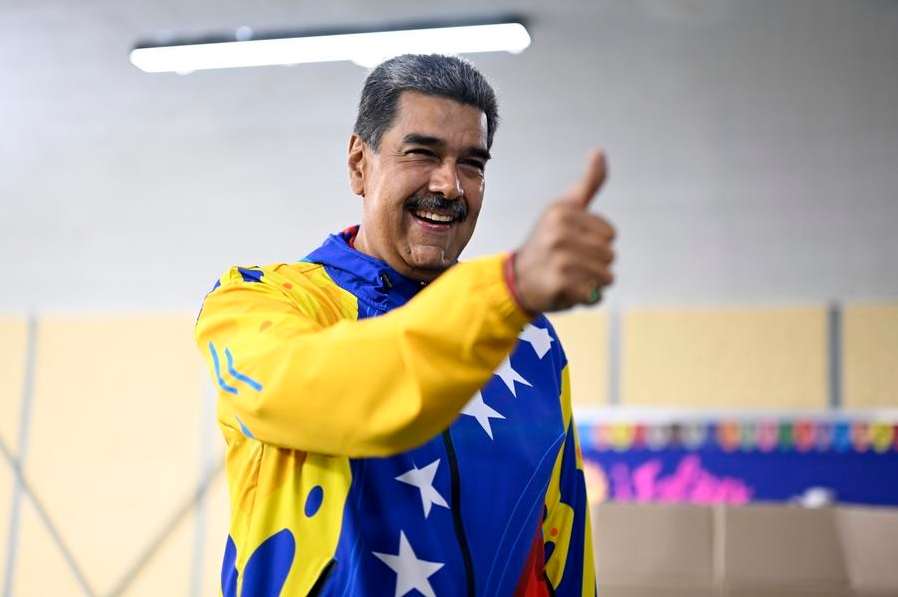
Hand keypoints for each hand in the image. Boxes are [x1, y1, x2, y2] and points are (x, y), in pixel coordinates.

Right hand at [513, 150, 615, 312]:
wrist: (516, 280)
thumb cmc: (546, 242)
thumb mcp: (563, 209)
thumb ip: (587, 183)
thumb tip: (599, 151)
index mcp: (562, 212)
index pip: (610, 234)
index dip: (596, 243)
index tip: (572, 244)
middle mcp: (559, 233)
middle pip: (611, 255)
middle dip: (596, 264)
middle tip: (569, 263)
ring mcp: (559, 260)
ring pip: (607, 276)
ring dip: (594, 282)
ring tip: (570, 277)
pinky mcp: (560, 285)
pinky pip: (595, 294)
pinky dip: (587, 298)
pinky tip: (568, 291)